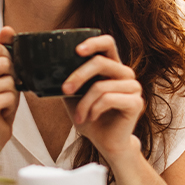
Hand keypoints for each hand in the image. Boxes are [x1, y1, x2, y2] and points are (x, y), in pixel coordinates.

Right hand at [0, 26, 18, 154]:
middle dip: (12, 78)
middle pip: (4, 63)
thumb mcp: (3, 71)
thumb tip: (7, 30)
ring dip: (12, 94)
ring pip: (9, 82)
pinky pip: (9, 97)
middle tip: (2, 90)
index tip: (1, 75)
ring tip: (1, 102)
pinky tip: (1, 111)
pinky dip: (11, 105)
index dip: (8, 61)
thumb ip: (4, 49)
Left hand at [61, 34, 143, 161]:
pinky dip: (94, 110)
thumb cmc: (89, 117)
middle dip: (78, 76)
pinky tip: (92, 117)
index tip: (77, 50)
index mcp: (111, 67)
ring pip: (101, 86)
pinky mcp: (136, 103)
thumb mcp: (73, 96)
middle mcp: (125, 74)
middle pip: (100, 62)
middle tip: (64, 90)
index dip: (93, 42)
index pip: (107, 43)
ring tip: (79, 116)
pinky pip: (109, 99)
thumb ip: (68, 80)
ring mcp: (133, 87)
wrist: (105, 142)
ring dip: (84, 104)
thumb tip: (47, 68)